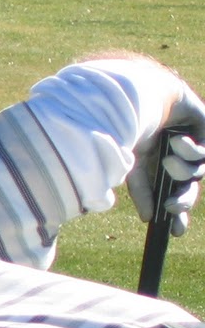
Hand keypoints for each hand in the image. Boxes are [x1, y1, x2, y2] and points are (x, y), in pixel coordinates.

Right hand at [128, 90, 204, 235]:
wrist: (139, 96)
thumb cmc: (130, 126)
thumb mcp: (132, 164)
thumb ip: (142, 190)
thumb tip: (148, 218)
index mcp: (157, 163)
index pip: (171, 193)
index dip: (175, 212)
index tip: (174, 231)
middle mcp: (177, 155)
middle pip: (188, 187)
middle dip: (183, 199)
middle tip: (174, 208)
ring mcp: (192, 141)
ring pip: (197, 171)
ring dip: (183, 170)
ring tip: (168, 160)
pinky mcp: (204, 128)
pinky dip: (192, 151)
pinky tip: (177, 142)